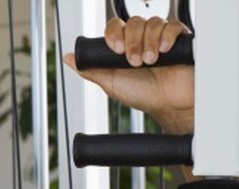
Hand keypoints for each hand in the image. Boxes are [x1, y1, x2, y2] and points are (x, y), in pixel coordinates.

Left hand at [64, 17, 193, 133]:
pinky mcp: (180, 39)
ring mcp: (160, 37)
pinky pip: (173, 26)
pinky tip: (163, 51)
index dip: (114, 33)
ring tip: (150, 62)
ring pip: (152, 23)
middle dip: (132, 42)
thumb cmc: (142, 95)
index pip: (115, 26)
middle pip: (134, 22)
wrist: (168, 105)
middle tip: (135, 62)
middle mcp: (142, 38)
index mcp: (124, 45)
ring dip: (148, 42)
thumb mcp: (111, 84)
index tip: (115, 49)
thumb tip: (69, 58)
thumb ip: (91, 70)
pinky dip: (167, 35)